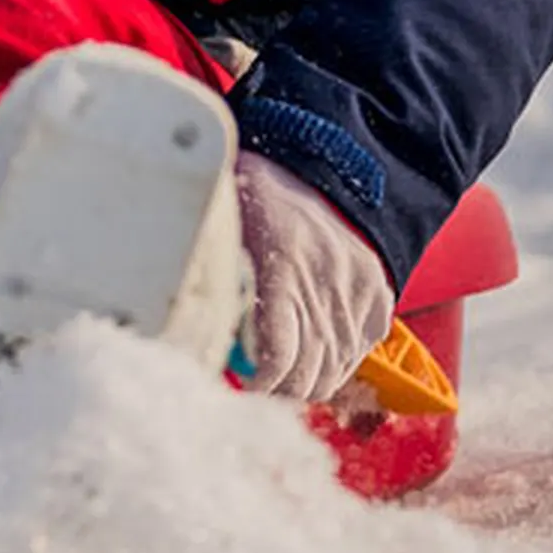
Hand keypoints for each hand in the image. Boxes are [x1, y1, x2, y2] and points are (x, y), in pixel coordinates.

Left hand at [231, 148, 395, 403]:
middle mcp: (326, 287)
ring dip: (309, 381)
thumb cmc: (260, 188)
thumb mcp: (223, 215)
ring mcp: (357, 294)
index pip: (280, 356)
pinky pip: (361, 349)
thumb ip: (207, 260)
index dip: (261, 385)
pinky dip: (337, 360)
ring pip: (336, 369)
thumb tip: (174, 305)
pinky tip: (313, 355)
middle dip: (281, 391)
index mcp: (283, 267)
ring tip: (282, 378)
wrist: (327, 161)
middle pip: (309, 374)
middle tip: (257, 388)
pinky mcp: (378, 295)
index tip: (242, 388)